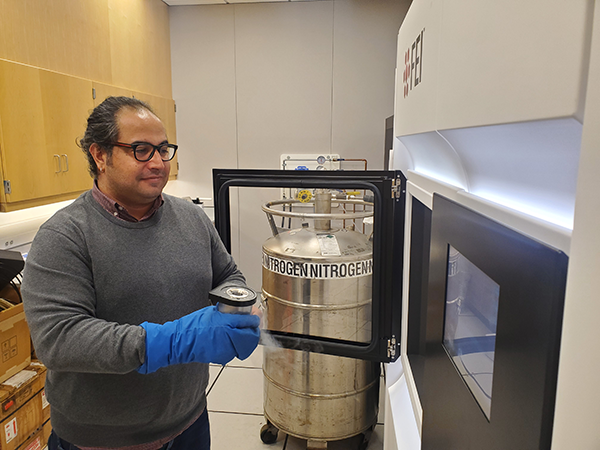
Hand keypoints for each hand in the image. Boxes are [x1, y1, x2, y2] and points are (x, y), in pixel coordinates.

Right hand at [138, 305, 259, 373]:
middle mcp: (227, 336)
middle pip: (250, 336)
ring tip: (246, 334)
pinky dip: (238, 347)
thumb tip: (238, 312)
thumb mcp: (211, 313)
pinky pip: (235, 352)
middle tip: (254, 326)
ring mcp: (226, 348)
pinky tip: (234, 341)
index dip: (255, 319)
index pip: (247, 322)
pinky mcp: (222, 357)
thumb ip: (226, 313)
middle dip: (254, 331)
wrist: (181, 341)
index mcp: (225, 323)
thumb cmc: (192, 326)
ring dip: (248, 340)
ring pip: (245, 346)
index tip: (256, 317)